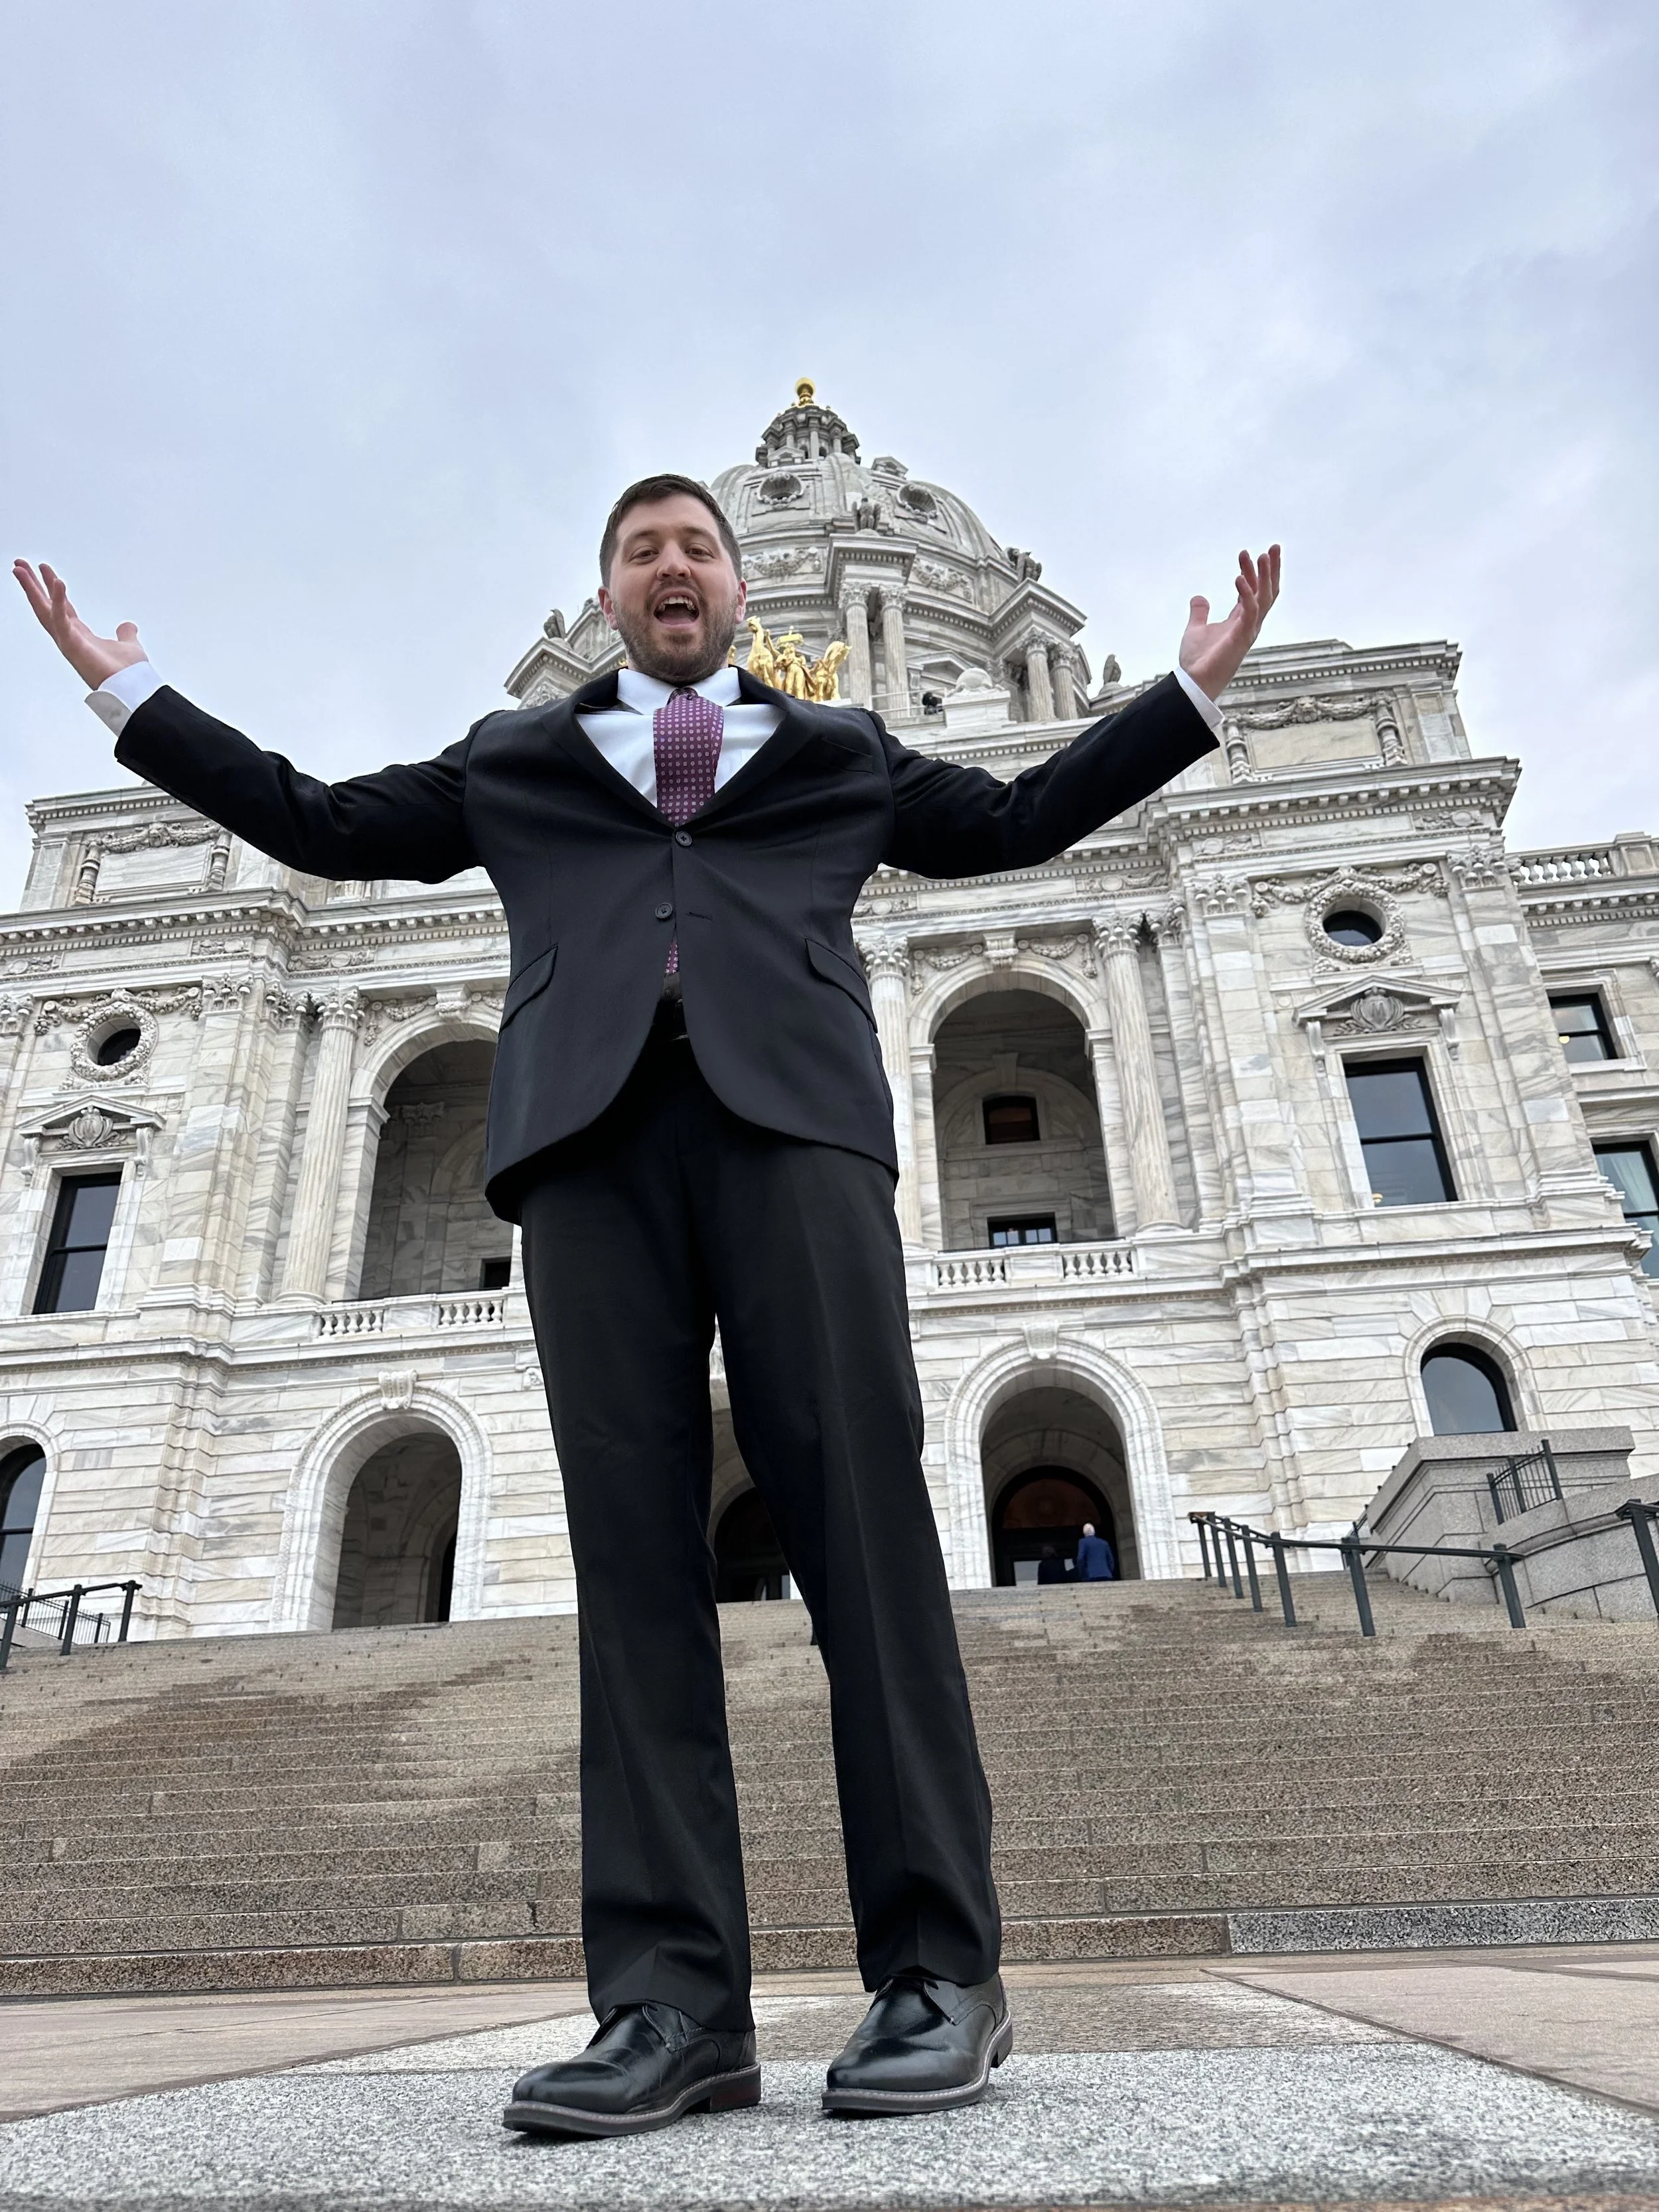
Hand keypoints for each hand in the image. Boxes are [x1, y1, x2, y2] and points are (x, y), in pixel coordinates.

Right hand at [13, 561, 146, 689]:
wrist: (133, 690)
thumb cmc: (129, 674)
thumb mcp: (128, 645)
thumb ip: (125, 635)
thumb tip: (127, 626)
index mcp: (80, 636)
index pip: (61, 607)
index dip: (52, 589)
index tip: (45, 571)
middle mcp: (70, 638)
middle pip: (45, 606)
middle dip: (32, 586)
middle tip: (20, 565)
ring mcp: (68, 642)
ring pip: (44, 611)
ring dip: (31, 590)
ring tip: (21, 569)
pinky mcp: (72, 645)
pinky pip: (61, 619)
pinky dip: (58, 601)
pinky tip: (57, 582)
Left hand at [1179, 545, 1280, 701]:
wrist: (1193, 682)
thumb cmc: (1198, 660)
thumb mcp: (1196, 629)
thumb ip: (1200, 613)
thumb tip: (1200, 597)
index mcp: (1241, 620)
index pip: (1254, 592)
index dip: (1254, 573)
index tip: (1250, 553)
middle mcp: (1249, 623)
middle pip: (1267, 591)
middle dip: (1271, 569)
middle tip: (1273, 547)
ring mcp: (1248, 630)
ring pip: (1264, 598)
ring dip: (1264, 576)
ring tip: (1262, 555)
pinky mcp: (1242, 637)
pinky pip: (1250, 611)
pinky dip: (1246, 593)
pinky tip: (1238, 578)